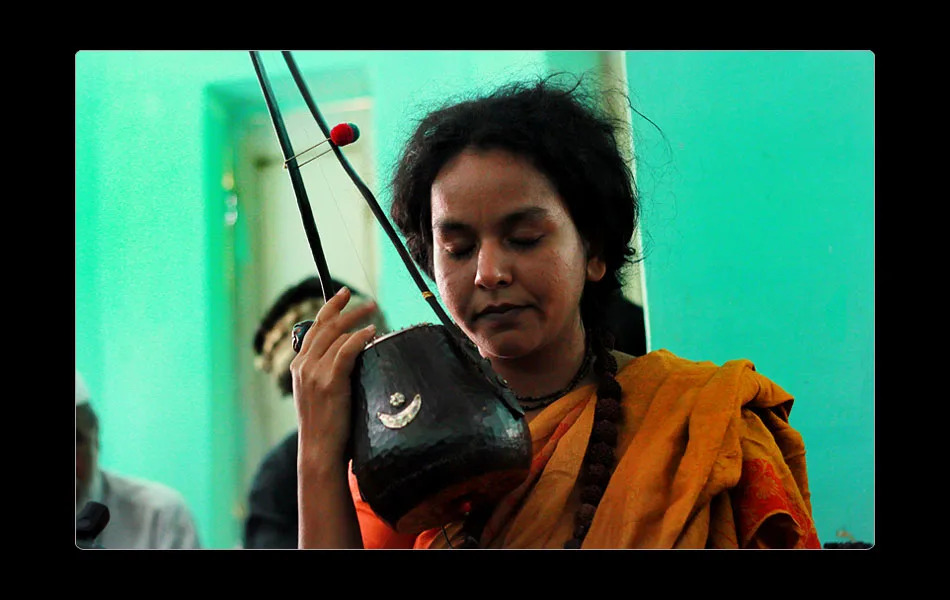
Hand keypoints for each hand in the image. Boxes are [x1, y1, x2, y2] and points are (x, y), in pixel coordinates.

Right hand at [290, 286, 377, 463]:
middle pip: (325, 326)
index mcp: (298, 367)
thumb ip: (327, 373)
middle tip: (367, 301)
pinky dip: (359, 337)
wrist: (319, 450)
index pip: (313, 329)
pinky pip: (346, 350)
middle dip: (345, 308)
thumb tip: (351, 355)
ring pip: (336, 335)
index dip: (329, 308)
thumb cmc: (326, 426)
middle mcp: (303, 366)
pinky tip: (371, 332)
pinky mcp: (329, 382)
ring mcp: (314, 373)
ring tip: (374, 315)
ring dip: (357, 321)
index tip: (342, 295)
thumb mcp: (319, 394)